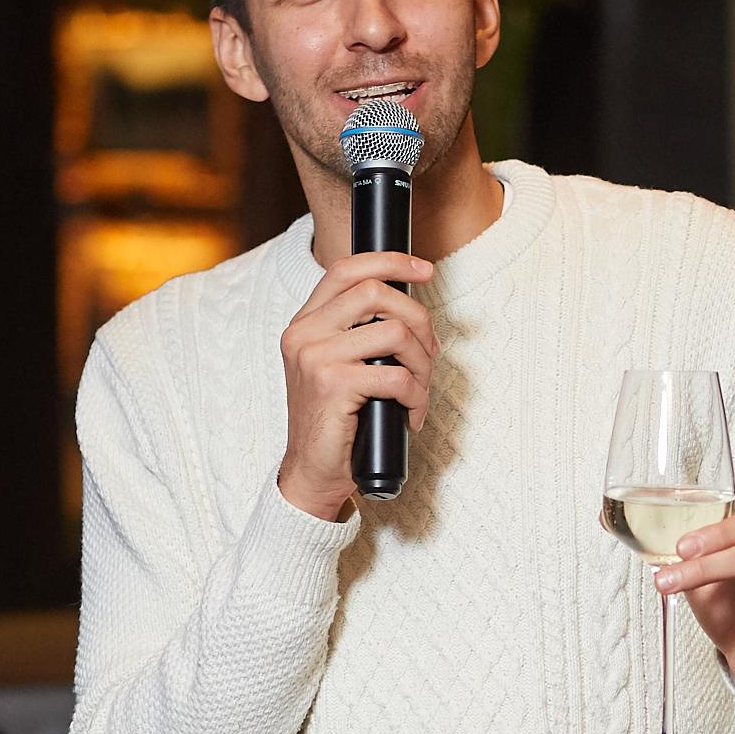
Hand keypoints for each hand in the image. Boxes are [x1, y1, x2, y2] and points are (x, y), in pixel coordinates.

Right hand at [277, 250, 438, 520]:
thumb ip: (360, 332)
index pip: (347, 269)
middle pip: (377, 292)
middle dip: (419, 319)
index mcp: (305, 322)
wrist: (312, 471)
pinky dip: (416, 396)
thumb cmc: (336, 420)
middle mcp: (304, 333)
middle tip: (430, 351)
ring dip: (423, 364)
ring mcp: (315, 357)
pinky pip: (397, 376)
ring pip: (395, 332)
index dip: (391, 262)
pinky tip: (410, 414)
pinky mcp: (332, 385)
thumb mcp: (340, 365)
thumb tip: (411, 309)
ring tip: (419, 389)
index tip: (424, 269)